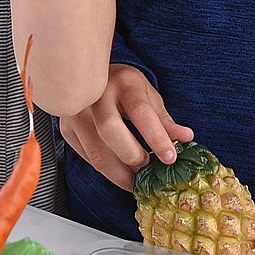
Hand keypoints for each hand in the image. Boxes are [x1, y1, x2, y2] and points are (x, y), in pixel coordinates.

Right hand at [59, 64, 192, 189]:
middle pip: (111, 130)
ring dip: (119, 172)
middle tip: (148, 169)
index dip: (156, 137)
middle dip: (133, 156)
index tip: (170, 157)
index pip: (140, 111)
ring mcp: (77, 111)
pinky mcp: (67, 128)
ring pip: (96, 151)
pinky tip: (119, 171)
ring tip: (136, 179)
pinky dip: (106, 170)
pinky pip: (87, 157)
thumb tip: (186, 138)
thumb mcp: (149, 96)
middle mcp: (96, 94)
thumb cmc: (124, 88)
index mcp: (124, 82)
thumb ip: (165, 120)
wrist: (93, 75)